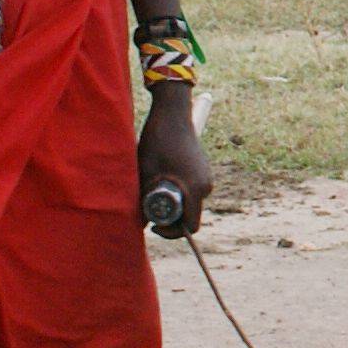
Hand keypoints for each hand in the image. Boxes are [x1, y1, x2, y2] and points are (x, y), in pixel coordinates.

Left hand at [137, 91, 209, 238]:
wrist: (172, 114)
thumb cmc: (157, 142)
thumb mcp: (145, 174)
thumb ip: (143, 200)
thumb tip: (141, 223)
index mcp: (195, 190)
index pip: (190, 226)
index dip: (171, 232)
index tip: (154, 226)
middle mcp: (206, 186)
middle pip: (190, 215)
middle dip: (170, 217)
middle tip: (149, 209)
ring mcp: (206, 177)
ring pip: (190, 202)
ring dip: (173, 203)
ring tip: (152, 191)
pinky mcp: (203, 169)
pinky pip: (192, 189)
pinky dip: (178, 192)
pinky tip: (162, 179)